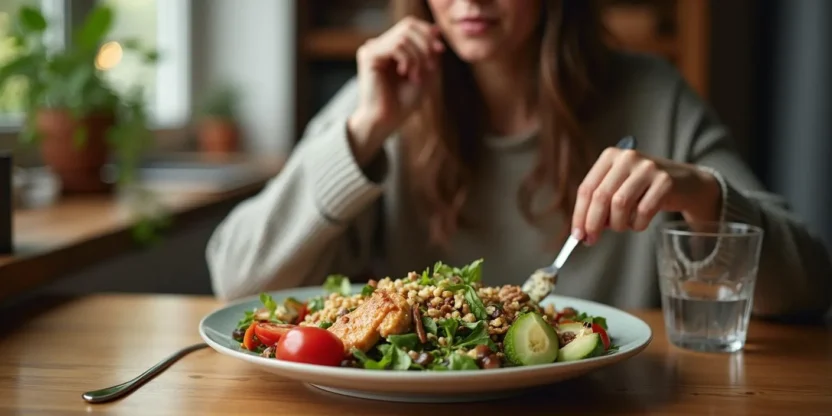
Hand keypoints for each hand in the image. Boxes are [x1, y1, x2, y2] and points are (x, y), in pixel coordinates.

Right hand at [347, 17, 444, 163]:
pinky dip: (408, 59)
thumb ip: (430, 52)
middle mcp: (379, 45)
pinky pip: (396, 46)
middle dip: (425, 44)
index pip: (410, 25)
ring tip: (416, 77)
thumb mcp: (425, 73)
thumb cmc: (403, 103)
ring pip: (404, 37)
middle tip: (431, 65)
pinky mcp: (368, 56)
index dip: (428, 32)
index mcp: (390, 48)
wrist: (387, 121)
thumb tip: (436, 29)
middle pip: (408, 26)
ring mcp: (372, 49)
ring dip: (418, 57)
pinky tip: (405, 74)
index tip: (440, 50)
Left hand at [571, 148, 721, 244]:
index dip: (579, 214)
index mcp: (610, 156)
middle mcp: (628, 158)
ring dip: (618, 224)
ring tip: (623, 226)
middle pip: (601, 196)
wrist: (686, 184)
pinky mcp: (665, 181)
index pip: (586, 188)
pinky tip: (639, 223)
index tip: (577, 235)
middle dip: (593, 223)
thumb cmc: (645, 189)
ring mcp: (648, 168)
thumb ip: (600, 204)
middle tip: (591, 240)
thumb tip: (581, 231)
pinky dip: (637, 224)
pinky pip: (643, 211)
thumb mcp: (619, 188)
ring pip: (620, 204)